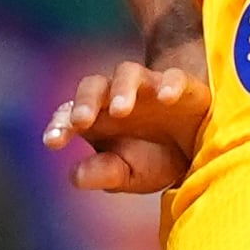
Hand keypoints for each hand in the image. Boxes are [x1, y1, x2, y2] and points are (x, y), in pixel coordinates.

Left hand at [42, 60, 208, 194]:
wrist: (196, 153)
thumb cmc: (153, 161)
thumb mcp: (128, 174)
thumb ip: (102, 173)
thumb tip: (75, 176)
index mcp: (98, 119)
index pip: (71, 113)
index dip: (60, 123)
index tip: (52, 141)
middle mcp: (118, 97)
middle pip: (93, 85)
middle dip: (85, 101)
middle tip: (80, 122)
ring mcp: (149, 88)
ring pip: (128, 73)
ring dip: (121, 89)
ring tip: (120, 110)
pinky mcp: (182, 86)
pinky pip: (174, 76)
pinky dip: (169, 84)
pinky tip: (166, 98)